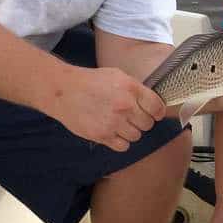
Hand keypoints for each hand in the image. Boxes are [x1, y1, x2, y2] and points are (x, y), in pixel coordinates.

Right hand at [49, 65, 165, 151]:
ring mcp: (114, 122)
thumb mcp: (117, 75)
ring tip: (120, 123)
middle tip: (133, 117)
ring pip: (136, 136)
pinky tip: (113, 132)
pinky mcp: (102, 136)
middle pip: (147, 124)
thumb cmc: (91, 81)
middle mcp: (125, 106)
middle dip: (142, 121)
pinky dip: (120, 142)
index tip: (154, 113)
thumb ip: (135, 89)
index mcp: (131, 88)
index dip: (157, 111)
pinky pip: (123, 146)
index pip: (157, 107)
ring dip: (131, 131)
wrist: (65, 91)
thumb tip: (150, 102)